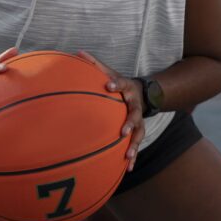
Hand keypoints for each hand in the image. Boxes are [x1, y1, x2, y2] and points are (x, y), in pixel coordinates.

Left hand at [77, 51, 144, 171]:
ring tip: (127, 156)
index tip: (108, 85)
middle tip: (123, 131)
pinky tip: (129, 168)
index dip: (116, 84)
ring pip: (140, 132)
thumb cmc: (119, 84)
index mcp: (127, 88)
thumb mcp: (110, 72)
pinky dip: (134, 156)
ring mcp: (138, 119)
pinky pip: (137, 145)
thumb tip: (77, 51)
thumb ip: (95, 64)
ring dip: (134, 144)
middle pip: (135, 113)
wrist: (143, 93)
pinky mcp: (138, 131)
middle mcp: (135, 105)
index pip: (122, 84)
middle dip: (130, 122)